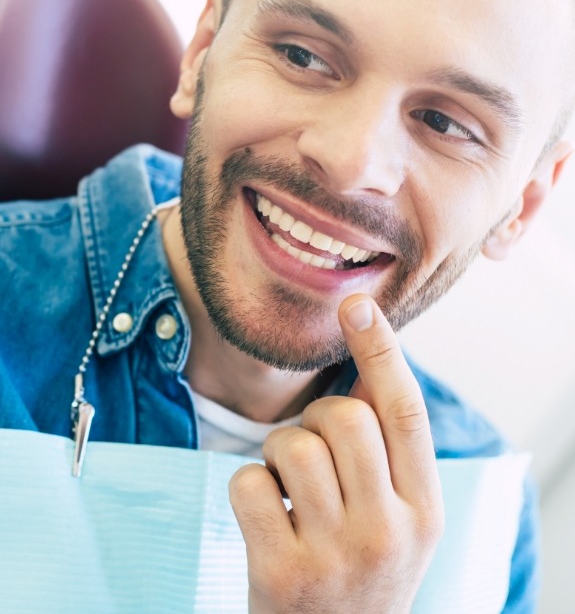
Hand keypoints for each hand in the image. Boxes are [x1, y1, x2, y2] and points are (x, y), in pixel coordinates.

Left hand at [228, 294, 443, 612]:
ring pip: (292, 445)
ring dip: (279, 452)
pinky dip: (248, 485)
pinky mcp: (281, 574)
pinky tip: (266, 514)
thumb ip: (390, 452)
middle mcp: (388, 532)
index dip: (381, 351)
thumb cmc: (363, 567)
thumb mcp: (399, 518)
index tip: (357, 304)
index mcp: (425, 510)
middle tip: (312, 446)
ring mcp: (334, 557)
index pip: (406, 413)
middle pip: (344, 418)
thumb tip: (365, 360)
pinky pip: (250, 482)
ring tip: (290, 487)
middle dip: (317, 416)